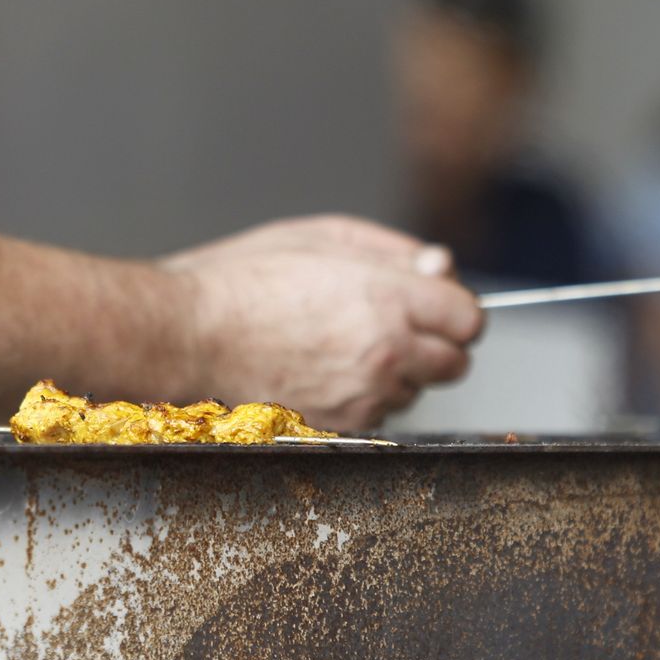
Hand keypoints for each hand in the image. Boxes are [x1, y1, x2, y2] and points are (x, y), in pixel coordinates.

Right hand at [162, 215, 482, 431]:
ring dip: (398, 372)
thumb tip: (441, 268)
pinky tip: (325, 368)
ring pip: (416, 391)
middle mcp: (384, 354)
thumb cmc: (246, 278)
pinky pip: (379, 414)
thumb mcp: (323, 235)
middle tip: (394, 323)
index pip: (469, 319)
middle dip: (436, 343)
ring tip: (343, 343)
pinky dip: (366, 395)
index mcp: (387, 300)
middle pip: (455, 363)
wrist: (190, 334)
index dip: (454, 307)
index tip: (433, 303)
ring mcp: (362, 396)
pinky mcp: (339, 424)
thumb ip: (394, 251)